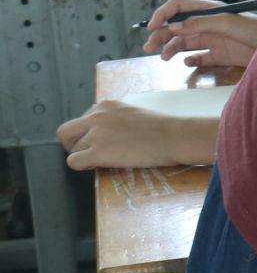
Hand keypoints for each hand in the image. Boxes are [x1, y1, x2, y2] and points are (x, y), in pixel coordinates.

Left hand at [56, 100, 215, 168]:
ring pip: (73, 150)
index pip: (82, 120)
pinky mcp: (98, 152)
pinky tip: (99, 166)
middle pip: (66, 132)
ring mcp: (96, 134)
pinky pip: (74, 162)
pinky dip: (83, 166)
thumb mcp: (133, 114)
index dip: (87, 134)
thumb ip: (115, 119)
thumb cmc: (163, 128)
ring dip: (86, 157)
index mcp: (104, 106)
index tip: (100, 142)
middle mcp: (96, 117)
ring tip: (105, 160)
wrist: (175, 136)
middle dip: (73, 145)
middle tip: (88, 154)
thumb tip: (106, 134)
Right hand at [140, 0, 256, 69]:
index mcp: (208, 10)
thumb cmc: (254, 29)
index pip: (179, 7)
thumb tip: (173, 27)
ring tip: (164, 58)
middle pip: (177, 27)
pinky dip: (191, 60)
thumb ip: (199, 23)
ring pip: (185, 43)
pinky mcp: (221, 55)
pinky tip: (187, 62)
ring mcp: (214, 40)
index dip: (163, 14)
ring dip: (171, 48)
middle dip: (161, 35)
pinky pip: (200, 58)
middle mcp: (208, 24)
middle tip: (148, 47)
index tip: (152, 26)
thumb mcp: (225, 22)